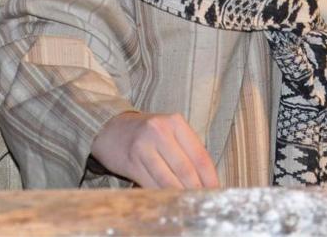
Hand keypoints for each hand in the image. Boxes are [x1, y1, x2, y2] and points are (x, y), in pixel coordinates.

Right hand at [90, 111, 219, 188]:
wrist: (110, 128)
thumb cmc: (146, 133)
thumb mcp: (169, 132)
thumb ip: (187, 150)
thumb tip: (207, 179)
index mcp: (175, 123)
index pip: (200, 155)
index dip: (210, 177)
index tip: (216, 191)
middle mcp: (159, 131)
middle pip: (185, 169)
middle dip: (197, 189)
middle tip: (203, 201)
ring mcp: (143, 147)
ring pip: (168, 179)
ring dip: (180, 194)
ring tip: (188, 203)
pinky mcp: (131, 162)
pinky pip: (151, 184)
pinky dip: (162, 195)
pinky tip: (169, 200)